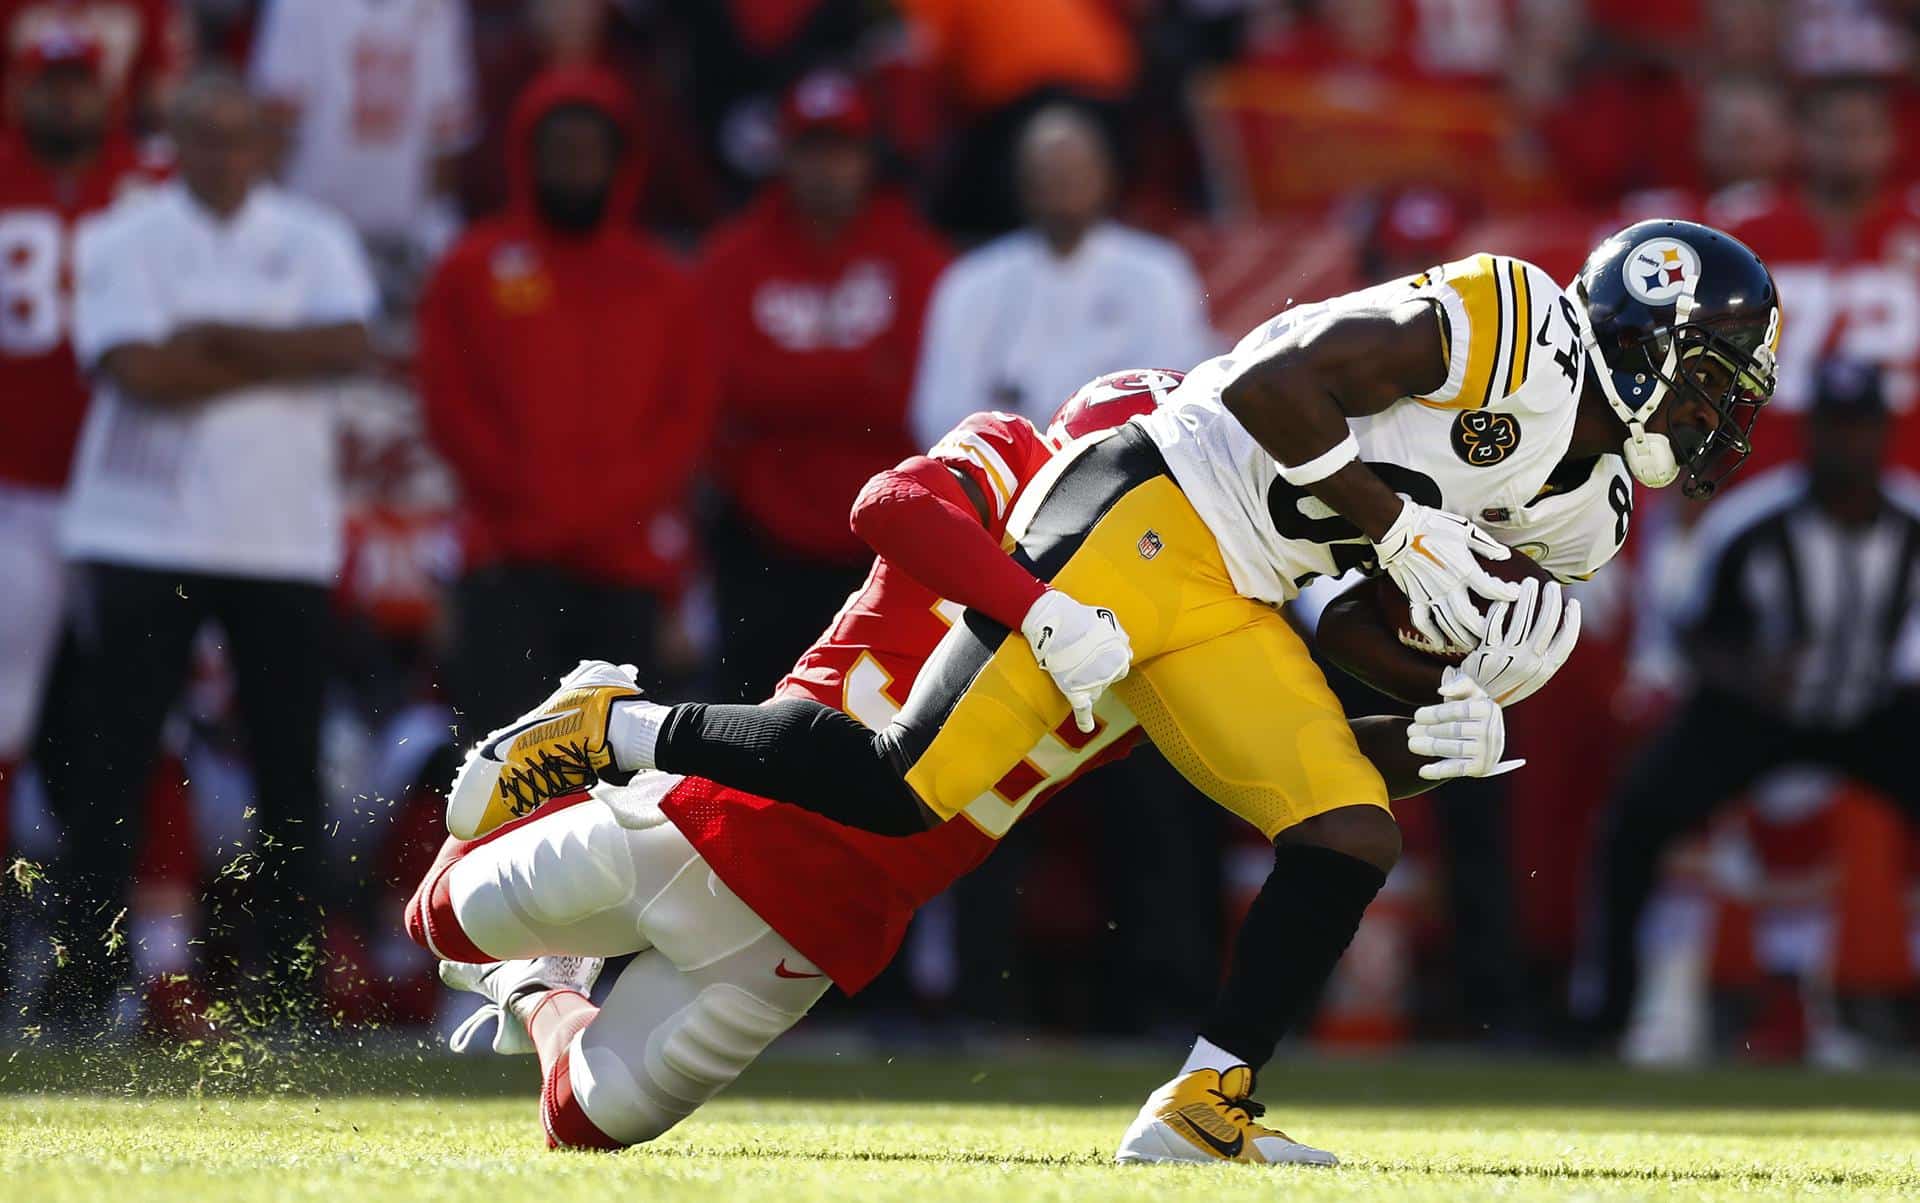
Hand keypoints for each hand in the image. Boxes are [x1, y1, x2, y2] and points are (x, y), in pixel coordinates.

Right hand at [1021, 589, 1132, 732]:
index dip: (1107, 660)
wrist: (1053, 619)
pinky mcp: (1074, 691)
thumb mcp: (1109, 620)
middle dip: (1099, 672)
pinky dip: (1085, 721)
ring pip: (1096, 692)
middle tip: (1081, 659)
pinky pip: (1082, 711)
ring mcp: (1092, 684)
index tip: (1094, 653)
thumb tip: (1128, 653)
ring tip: (1072, 671)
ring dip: (1088, 685)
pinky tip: (1087, 728)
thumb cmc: (1080, 617)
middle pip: (1109, 680)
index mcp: (1121, 657)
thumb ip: (1121, 638)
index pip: (1121, 666)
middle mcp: (1110, 673)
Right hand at [1372, 500, 1521, 652]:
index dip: (1505, 594)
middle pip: (1469, 617)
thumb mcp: (1465, 529)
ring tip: (1472, 643)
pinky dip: (1430, 634)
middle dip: (1484, 628)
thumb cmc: (1432, 525)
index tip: (1514, 595)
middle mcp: (1448, 585)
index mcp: (1463, 568)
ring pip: (1448, 623)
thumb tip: (1504, 555)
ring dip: (1462, 637)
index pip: (1490, 588)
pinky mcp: (1414, 595)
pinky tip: (1439, 643)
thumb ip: (1486, 545)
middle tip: (1494, 633)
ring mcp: (1430, 593)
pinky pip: (1422, 620)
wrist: (1399, 529)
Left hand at [1407, 667, 1524, 780]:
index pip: (1457, 711)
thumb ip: (1459, 684)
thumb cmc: (1471, 706)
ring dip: (1430, 748)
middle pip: (1453, 730)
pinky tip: (1422, 771)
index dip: (1435, 714)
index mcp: (1487, 708)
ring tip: (1412, 743)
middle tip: (1410, 731)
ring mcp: (1487, 751)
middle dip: (1428, 731)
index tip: (1417, 716)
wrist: (1487, 733)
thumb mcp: (1469, 690)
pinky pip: (1457, 769)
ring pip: (1454, 749)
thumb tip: (1442, 691)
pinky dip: (1439, 771)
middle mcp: (1491, 731)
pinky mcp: (1480, 768)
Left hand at [1459, 577, 1581, 705]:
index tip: (1574, 603)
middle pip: (1545, 626)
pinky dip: (1500, 609)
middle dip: (1551, 602)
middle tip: (1552, 585)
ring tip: (1529, 583)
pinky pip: (1495, 624)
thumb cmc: (1506, 685)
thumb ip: (1546, 658)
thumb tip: (1562, 629)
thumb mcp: (1532, 678)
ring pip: (1521, 620)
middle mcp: (1528, 664)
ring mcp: (1506, 658)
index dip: (1573, 621)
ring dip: (1527, 597)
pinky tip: (1505, 600)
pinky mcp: (1486, 652)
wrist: (1476, 703)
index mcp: (1543, 671)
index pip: (1566, 642)